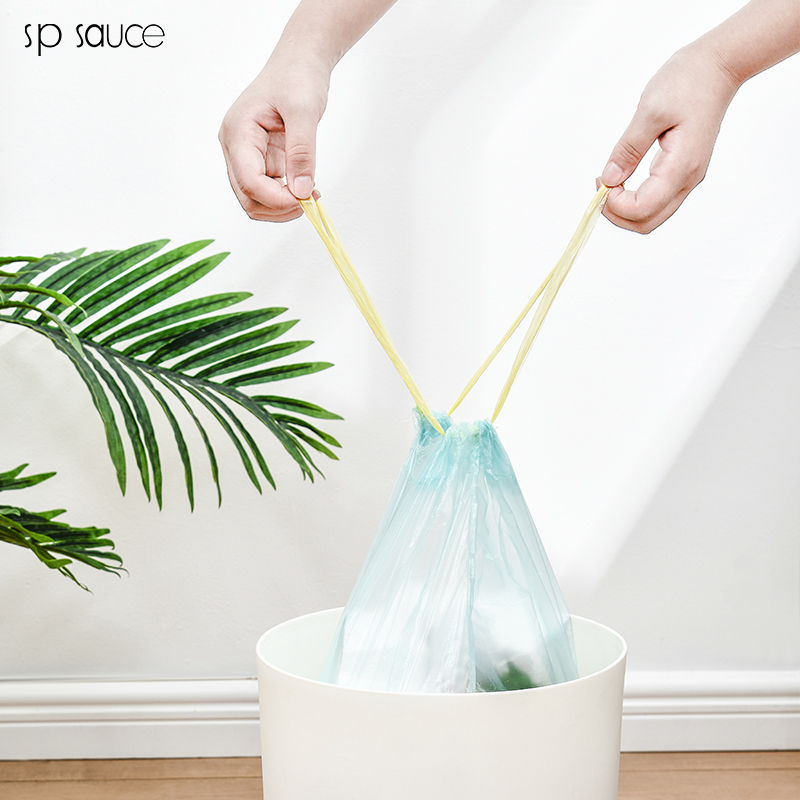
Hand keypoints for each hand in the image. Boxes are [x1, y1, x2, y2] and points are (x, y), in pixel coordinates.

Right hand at [219, 55, 329, 221]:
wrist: (299, 63)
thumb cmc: (297, 76)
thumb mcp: (304, 111)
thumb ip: (302, 152)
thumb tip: (302, 190)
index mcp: (238, 132)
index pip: (249, 182)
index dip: (277, 199)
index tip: (306, 199)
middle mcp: (236, 147)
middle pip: (248, 197)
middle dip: (278, 207)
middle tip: (310, 201)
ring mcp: (246, 155)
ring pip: (256, 198)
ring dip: (282, 206)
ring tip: (310, 194)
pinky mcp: (261, 159)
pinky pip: (268, 189)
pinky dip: (286, 196)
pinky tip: (306, 188)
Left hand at [600, 43, 738, 233]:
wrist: (719, 67)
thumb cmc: (688, 82)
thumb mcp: (649, 111)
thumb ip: (628, 149)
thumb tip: (609, 179)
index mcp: (680, 167)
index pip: (642, 209)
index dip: (615, 204)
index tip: (601, 181)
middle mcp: (687, 179)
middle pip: (647, 222)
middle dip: (617, 213)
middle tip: (600, 188)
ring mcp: (688, 178)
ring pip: (653, 214)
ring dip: (625, 208)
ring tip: (609, 182)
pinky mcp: (684, 172)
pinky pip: (657, 200)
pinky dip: (635, 199)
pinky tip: (623, 180)